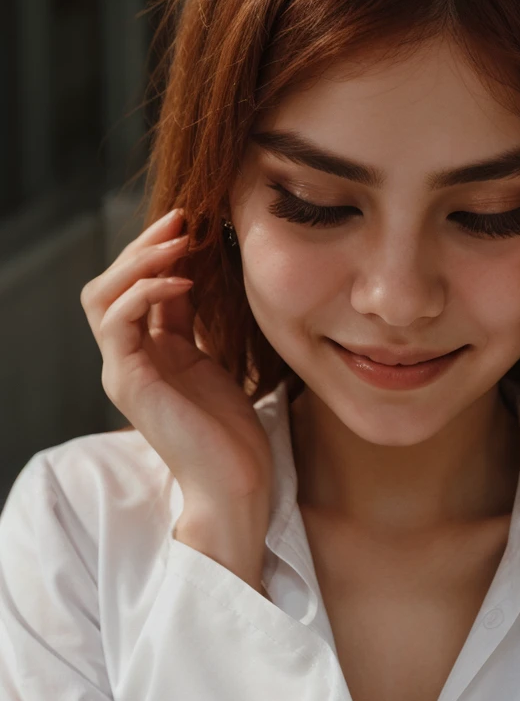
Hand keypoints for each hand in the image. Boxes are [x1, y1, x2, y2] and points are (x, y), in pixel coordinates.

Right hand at [80, 208, 272, 526]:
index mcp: (146, 352)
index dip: (157, 252)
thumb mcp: (211, 358)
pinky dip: (145, 292)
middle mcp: (126, 359)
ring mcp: (122, 370)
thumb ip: (192, 321)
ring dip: (138, 261)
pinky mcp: (128, 382)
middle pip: (109, 285)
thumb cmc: (230, 430)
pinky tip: (183, 281)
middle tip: (181, 217)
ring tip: (179, 240)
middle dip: (142, 246)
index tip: (191, 222)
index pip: (134, 288)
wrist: (235, 483)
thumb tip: (190, 272)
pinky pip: (119, 322)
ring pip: (103, 297)